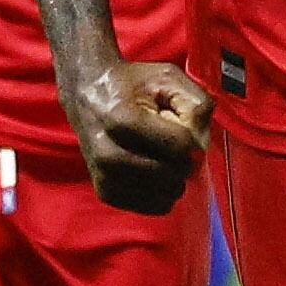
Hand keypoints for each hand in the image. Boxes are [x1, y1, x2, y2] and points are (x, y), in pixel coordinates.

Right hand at [70, 59, 213, 214]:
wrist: (85, 93)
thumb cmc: (131, 84)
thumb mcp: (168, 77)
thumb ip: (196, 105)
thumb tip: (200, 147)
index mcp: (120, 119)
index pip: (178, 145)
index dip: (191, 138)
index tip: (180, 127)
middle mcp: (107, 152)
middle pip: (171, 173)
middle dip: (183, 161)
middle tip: (172, 145)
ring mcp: (103, 175)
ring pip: (164, 195)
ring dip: (174, 179)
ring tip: (161, 157)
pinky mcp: (104, 192)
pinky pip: (151, 207)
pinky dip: (162, 193)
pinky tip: (154, 173)